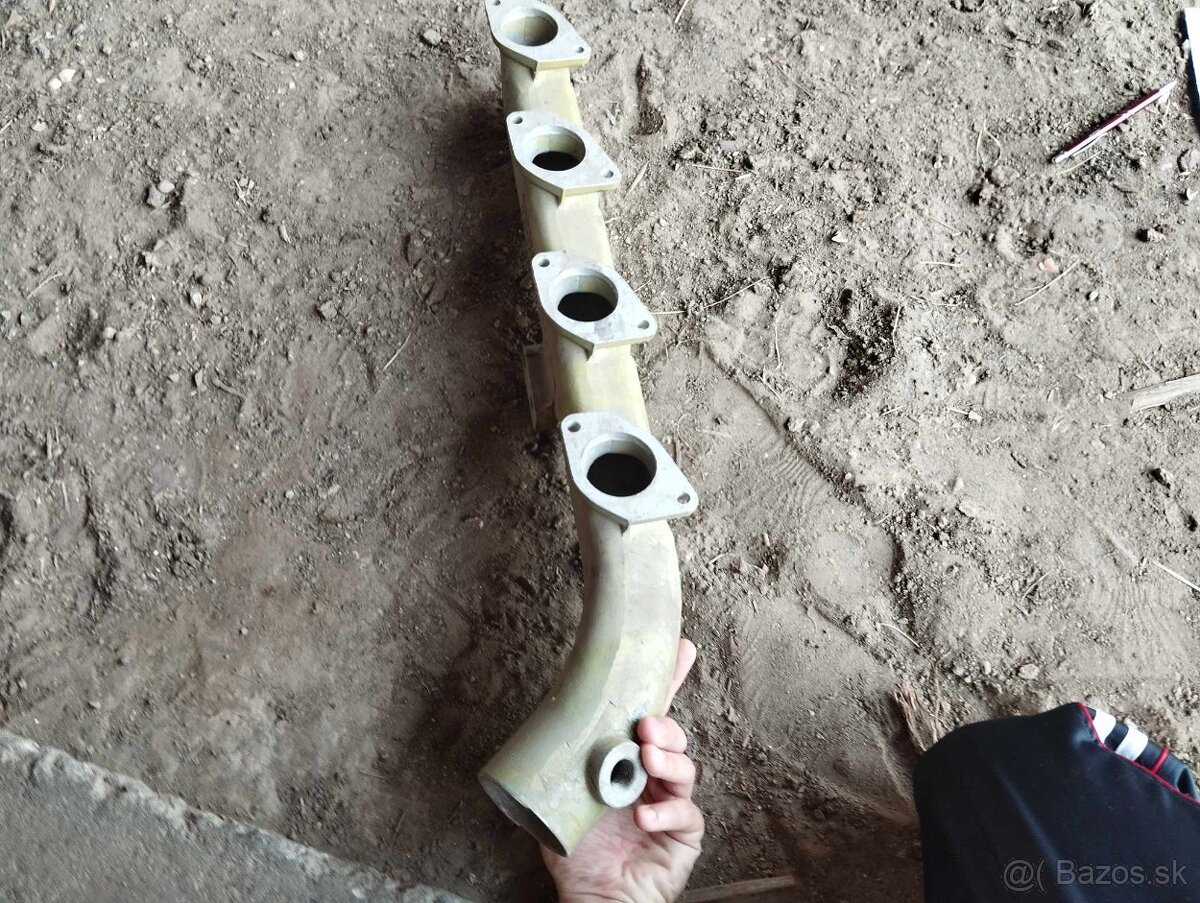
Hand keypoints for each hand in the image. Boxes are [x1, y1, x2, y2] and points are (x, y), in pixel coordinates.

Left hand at [542, 638, 702, 902]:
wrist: (594, 899)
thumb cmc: (579, 854)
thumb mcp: (560, 801)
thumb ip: (560, 768)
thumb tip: (540, 727)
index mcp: (626, 762)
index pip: (650, 717)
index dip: (668, 683)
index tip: (682, 650)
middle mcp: (652, 777)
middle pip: (672, 738)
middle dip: (664, 727)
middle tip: (645, 727)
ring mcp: (671, 803)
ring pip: (684, 768)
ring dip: (668, 760)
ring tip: (647, 760)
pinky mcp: (683, 834)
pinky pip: (686, 814)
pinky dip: (666, 809)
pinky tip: (645, 813)